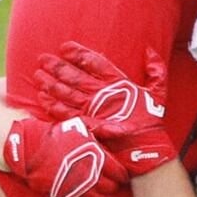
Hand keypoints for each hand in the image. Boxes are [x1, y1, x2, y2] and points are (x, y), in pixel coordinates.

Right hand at [3, 115, 126, 196]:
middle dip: (113, 188)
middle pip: (110, 187)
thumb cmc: (59, 135)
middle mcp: (88, 172)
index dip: (122, 176)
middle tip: (112, 186)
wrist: (31, 148)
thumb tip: (128, 130)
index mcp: (95, 155)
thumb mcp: (83, 125)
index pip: (118, 172)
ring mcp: (76, 187)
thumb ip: (105, 128)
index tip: (122, 177)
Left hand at [33, 43, 177, 176]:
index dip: (78, 53)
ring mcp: (92, 110)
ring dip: (50, 83)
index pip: (95, 61)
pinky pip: (64, 113)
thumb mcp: (158, 92)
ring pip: (65, 92)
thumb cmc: (151, 120)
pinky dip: (52, 105)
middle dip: (57, 66)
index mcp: (118, 82)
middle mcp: (101, 93)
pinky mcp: (85, 125)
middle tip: (42, 58)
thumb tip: (149, 50)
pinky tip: (41, 98)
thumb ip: (155, 71)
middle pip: (74, 75)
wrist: (145, 149)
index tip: (64, 47)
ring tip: (38, 75)